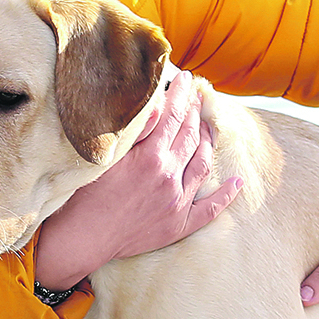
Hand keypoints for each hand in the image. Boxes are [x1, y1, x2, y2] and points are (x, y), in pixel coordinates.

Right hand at [33, 72, 243, 290]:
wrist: (81, 240)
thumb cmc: (84, 195)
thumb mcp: (105, 156)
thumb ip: (135, 130)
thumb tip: (156, 104)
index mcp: (151, 157)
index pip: (172, 116)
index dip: (180, 95)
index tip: (185, 78)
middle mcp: (169, 178)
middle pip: (189, 137)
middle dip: (194, 112)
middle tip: (197, 96)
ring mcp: (176, 203)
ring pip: (202, 165)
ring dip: (208, 142)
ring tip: (209, 126)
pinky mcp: (177, 225)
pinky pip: (209, 209)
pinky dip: (225, 195)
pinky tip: (237, 182)